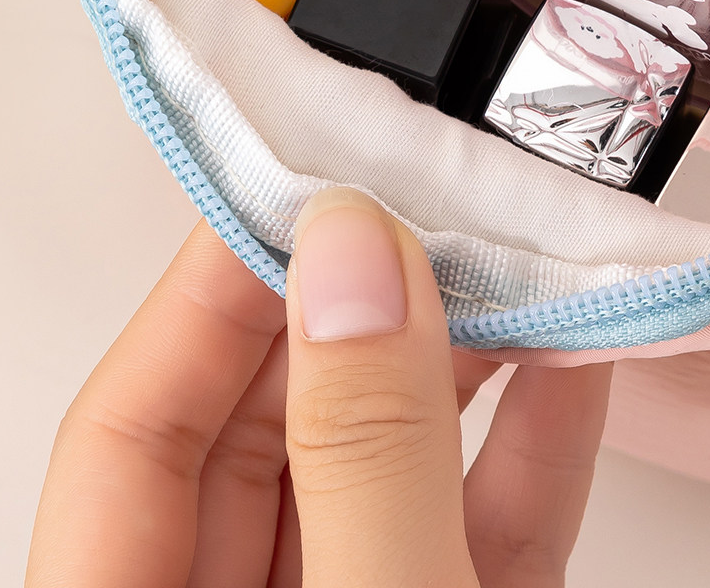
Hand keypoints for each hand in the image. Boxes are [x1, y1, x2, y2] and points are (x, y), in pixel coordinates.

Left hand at [25, 190, 610, 587]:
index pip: (135, 428)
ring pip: (384, 469)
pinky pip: (480, 526)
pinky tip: (574, 362)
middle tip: (421, 199)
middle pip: (266, 431)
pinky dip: (531, 446)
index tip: (298, 183)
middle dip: (354, 306)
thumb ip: (365, 454)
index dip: (211, 288)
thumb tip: (358, 258)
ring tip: (513, 256)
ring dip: (458, 362)